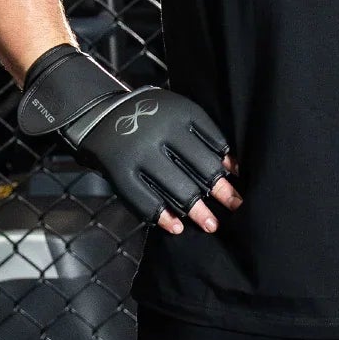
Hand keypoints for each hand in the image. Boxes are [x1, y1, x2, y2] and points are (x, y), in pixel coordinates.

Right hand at [71, 87, 242, 235]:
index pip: (212, 145)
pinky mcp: (119, 171)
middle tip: (235, 207)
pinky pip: (144, 199)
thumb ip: (201, 134)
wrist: (99, 113)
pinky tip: (177, 227)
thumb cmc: (148, 117)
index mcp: (179, 113)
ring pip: (175, 187)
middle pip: (198, 168)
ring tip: (211, 224)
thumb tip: (231, 168)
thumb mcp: (176, 112)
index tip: (239, 184)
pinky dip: (163, 216)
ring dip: (196, 210)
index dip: (227, 168)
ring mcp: (138, 152)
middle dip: (220, 192)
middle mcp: (159, 132)